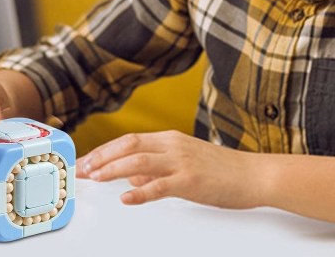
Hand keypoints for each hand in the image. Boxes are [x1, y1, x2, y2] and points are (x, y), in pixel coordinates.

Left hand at [76, 130, 261, 209]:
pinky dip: (140, 191)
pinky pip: (160, 186)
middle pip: (127, 145)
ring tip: (95, 178)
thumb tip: (128, 176)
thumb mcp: (183, 161)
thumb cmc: (220, 169)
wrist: (254, 175)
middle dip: (101, 156)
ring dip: (112, 169)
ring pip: (138, 161)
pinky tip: (126, 198)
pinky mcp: (191, 181)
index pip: (127, 140)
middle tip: (81, 168)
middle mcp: (171, 145)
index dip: (103, 150)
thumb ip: (155, 167)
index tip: (85, 160)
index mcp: (168, 139)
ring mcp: (181, 161)